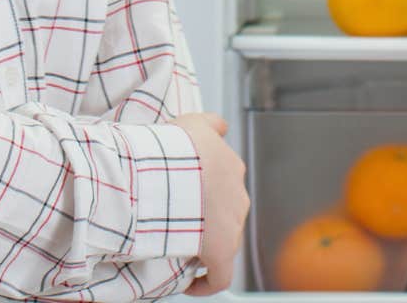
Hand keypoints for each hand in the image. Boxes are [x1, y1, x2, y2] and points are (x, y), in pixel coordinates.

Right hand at [173, 112, 248, 295]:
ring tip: (180, 249)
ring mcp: (231, 224)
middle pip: (226, 211)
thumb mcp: (192, 122)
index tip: (194, 196)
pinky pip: (220, 275)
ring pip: (224, 240)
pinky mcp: (221, 251)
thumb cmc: (175, 148)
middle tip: (180, 222)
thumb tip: (220, 125)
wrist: (170, 171)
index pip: (226, 180)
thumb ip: (209, 123)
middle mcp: (236, 194)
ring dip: (205, 246)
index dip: (210, 190)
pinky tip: (192, 284)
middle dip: (207, 218)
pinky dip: (208, 282)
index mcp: (230, 166)